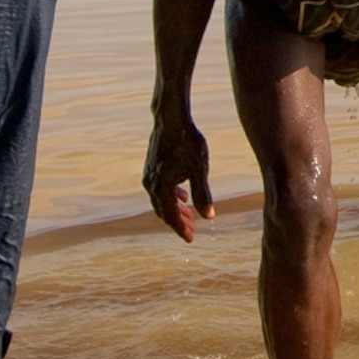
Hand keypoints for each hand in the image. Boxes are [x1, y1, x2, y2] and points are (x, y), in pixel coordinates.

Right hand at [145, 114, 215, 240]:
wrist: (171, 118)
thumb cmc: (187, 142)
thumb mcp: (200, 169)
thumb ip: (203, 194)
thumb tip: (209, 217)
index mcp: (161, 187)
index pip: (170, 216)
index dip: (180, 229)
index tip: (190, 239)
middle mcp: (151, 183)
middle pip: (164, 210)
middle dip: (178, 221)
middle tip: (192, 230)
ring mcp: (149, 174)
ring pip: (161, 199)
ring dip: (175, 208)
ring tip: (190, 215)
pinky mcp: (152, 166)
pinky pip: (160, 188)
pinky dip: (171, 195)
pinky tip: (183, 195)